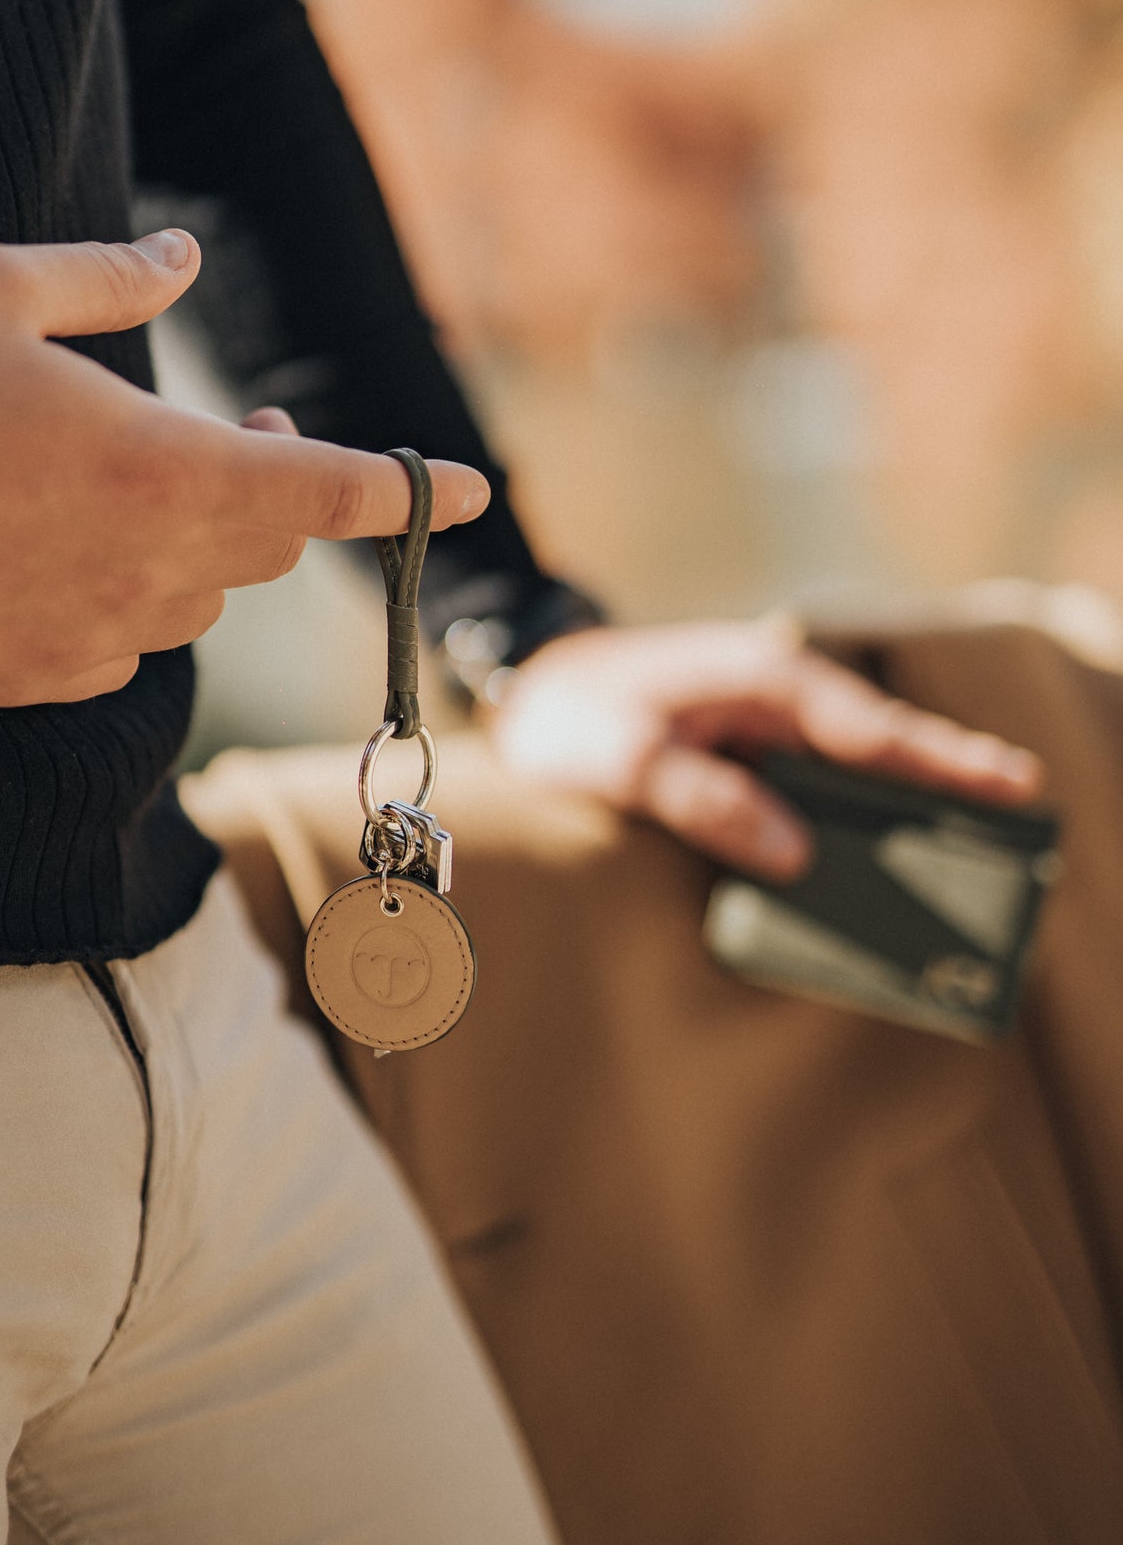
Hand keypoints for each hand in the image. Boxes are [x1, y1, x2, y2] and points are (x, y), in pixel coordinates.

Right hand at [0, 234, 488, 705]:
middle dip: (286, 488)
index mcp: (163, 471)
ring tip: (148, 485)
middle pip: (268, 545)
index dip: (417, 489)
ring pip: (200, 601)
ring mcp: (89, 638)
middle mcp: (147, 571)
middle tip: (258, 436)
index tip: (474, 488)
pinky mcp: (32, 681)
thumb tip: (181, 258)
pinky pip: (123, 648)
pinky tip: (70, 556)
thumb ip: (113, 275)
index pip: (336, 491)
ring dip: (204, 545)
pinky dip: (129, 600)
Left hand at [491, 616, 1042, 877]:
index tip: (1007, 782)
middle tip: (1022, 820)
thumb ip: (698, 799)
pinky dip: (852, 821)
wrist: (523, 695)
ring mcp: (765, 729)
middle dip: (947, 780)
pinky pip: (814, 793)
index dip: (938, 759)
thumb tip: (791, 853)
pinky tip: (878, 866)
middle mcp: (774, 698)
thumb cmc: (568, 715)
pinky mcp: (749, 760)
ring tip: (973, 856)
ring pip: (853, 772)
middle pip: (878, 746)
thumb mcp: (617, 757)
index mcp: (757, 678)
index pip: (866, 725)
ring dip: (904, 805)